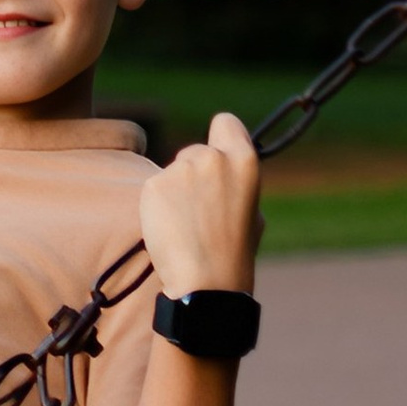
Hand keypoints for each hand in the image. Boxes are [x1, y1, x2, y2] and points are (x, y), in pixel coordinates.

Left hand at [142, 110, 260, 300]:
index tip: (215, 153)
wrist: (205, 282)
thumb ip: (235, 182)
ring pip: (171, 172)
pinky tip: (169, 229)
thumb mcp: (252, 211)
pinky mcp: (153, 184)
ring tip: (185, 226)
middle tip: (198, 210)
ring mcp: (180, 170)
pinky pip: (154, 188)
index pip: (226, 122)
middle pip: (193, 151)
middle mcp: (212, 158)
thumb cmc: (233, 253)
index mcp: (244, 161)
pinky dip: (157, 206)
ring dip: (174, 192)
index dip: (220, 137)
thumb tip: (222, 171)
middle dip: (192, 173)